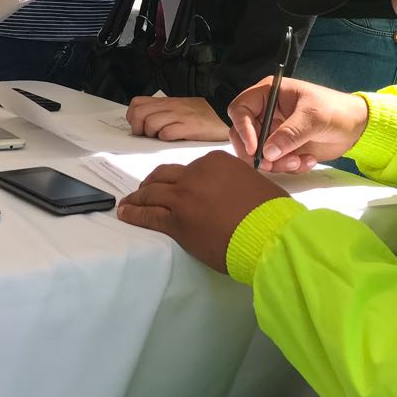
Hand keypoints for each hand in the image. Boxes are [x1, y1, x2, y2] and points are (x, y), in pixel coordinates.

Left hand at [117, 151, 288, 271]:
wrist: (270, 235)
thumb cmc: (270, 214)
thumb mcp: (252, 183)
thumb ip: (233, 180)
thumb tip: (228, 190)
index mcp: (215, 162)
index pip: (188, 168)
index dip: (178, 179)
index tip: (174, 186)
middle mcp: (196, 174)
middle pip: (164, 176)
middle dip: (151, 183)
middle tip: (145, 191)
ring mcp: (183, 196)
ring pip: (151, 193)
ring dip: (137, 198)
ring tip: (127, 204)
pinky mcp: (176, 221)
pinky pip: (148, 215)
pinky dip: (134, 214)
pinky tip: (126, 215)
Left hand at [126, 96, 228, 141]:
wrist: (223, 114)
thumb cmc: (201, 114)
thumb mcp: (179, 109)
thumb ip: (162, 113)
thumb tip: (143, 124)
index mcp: (166, 102)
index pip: (136, 103)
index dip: (133, 117)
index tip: (139, 126)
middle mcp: (170, 106)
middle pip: (139, 113)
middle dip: (138, 127)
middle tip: (147, 135)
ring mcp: (179, 116)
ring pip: (151, 123)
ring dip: (152, 134)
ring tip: (161, 136)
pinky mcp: (189, 127)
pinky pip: (167, 133)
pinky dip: (166, 138)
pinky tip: (173, 138)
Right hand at [227, 77, 368, 173]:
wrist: (357, 127)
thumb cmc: (336, 110)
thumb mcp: (313, 118)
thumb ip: (289, 133)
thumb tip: (267, 152)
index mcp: (269, 93)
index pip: (240, 109)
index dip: (242, 129)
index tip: (254, 148)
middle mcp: (267, 112)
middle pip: (243, 134)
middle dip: (256, 152)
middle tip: (270, 164)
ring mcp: (273, 131)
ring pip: (258, 153)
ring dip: (276, 163)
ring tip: (299, 161)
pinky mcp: (283, 147)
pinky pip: (274, 162)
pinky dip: (288, 166)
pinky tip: (307, 161)